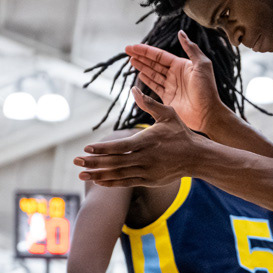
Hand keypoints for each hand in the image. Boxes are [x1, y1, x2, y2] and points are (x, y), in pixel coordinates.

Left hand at [76, 88, 202, 186]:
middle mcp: (146, 158)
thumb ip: (149, 103)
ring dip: (98, 175)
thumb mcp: (168, 114)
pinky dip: (112, 182)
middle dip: (93, 163)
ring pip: (118, 174)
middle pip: (115, 162)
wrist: (197, 157)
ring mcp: (147, 171)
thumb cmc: (181, 133)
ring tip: (82, 174)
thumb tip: (133, 89)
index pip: (120, 146)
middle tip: (76, 161)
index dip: (102, 149)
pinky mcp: (149, 180)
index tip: (86, 149)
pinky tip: (98, 181)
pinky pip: (126, 183)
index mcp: (148, 141)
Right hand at [126, 31, 225, 133]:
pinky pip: (154, 87)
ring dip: (142, 67)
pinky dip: (147, 81)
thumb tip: (180, 32)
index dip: (146, 51)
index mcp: (182, 65)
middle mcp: (175, 74)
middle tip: (127, 51)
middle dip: (141, 57)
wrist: (208, 113)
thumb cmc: (207, 89)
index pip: (160, 55)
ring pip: (152, 74)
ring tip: (131, 60)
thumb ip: (191, 48)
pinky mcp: (168, 99)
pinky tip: (139, 75)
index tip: (133, 47)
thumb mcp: (202, 65)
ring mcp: (171, 87)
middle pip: (154, 63)